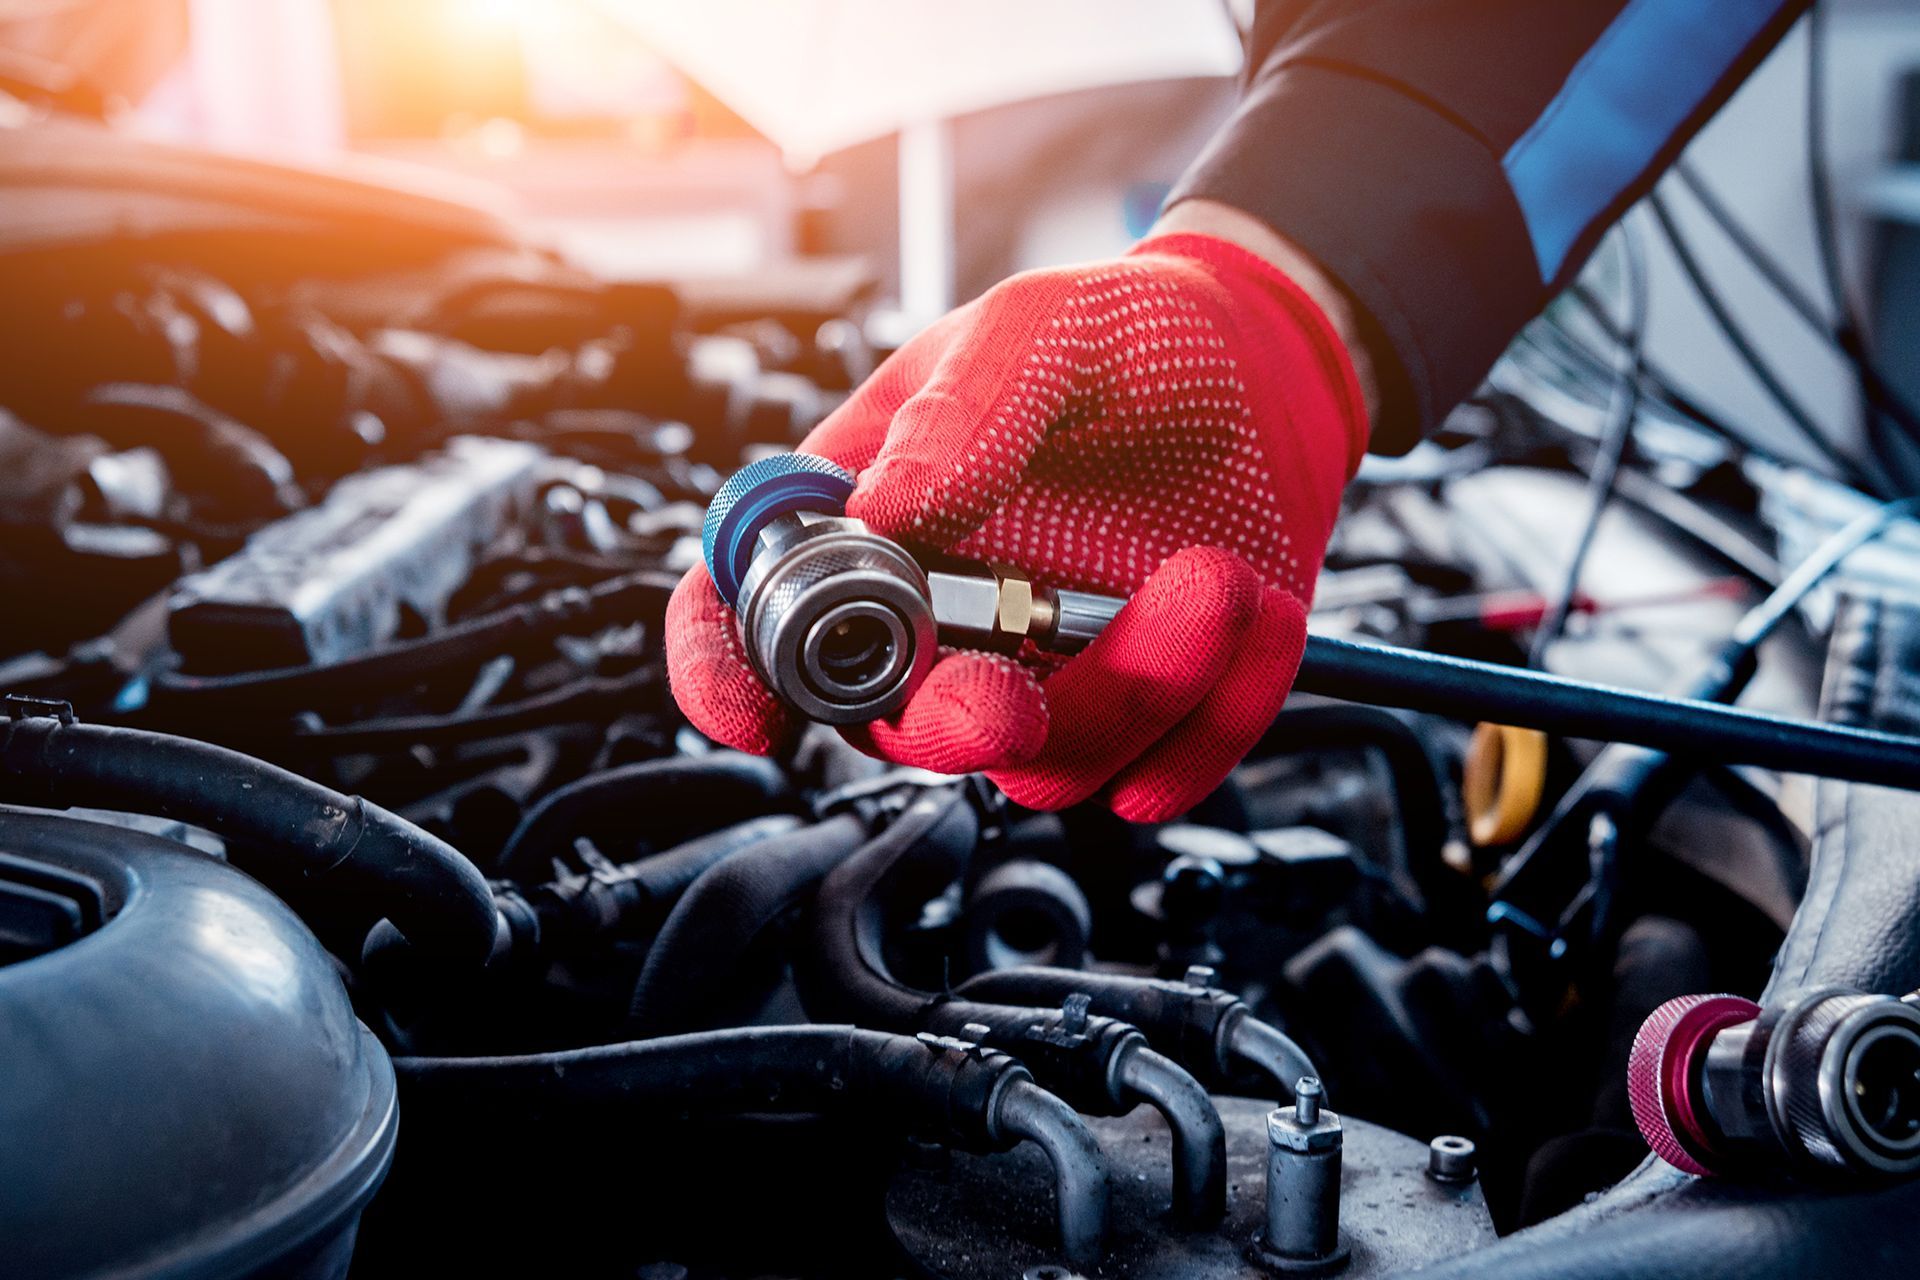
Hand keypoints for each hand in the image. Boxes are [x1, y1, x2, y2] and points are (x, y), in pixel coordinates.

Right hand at [668, 225, 1366, 820]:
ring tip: (1215, 577)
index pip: (750, 611)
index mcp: (871, 520)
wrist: (1266, 364)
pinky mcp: (1147, 708)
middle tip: (1010, 695)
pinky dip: (1221, 710)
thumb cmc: (1124, 336)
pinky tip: (1254, 610)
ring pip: (1046, 762)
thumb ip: (963, 410)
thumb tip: (885, 509)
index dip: (725, 673)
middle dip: (952, 725)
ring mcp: (1044, 674)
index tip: (753, 713)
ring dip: (1136, 691)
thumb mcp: (1037, 328)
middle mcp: (944, 618)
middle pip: (899, 726)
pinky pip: (1167, 769)